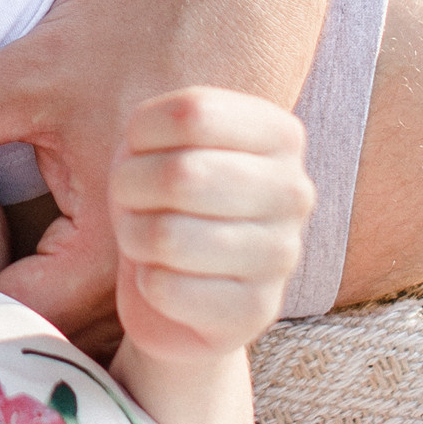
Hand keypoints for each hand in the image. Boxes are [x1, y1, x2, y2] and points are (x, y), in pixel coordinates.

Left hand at [0, 0, 321, 354]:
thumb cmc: (135, 25)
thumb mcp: (28, 74)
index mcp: (120, 236)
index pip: (27, 310)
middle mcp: (156, 254)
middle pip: (62, 319)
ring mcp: (178, 242)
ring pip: (91, 300)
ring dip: (36, 288)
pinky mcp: (182, 220)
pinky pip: (117, 271)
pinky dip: (66, 263)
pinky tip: (22, 245)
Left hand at [110, 87, 313, 363]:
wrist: (178, 287)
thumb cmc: (161, 195)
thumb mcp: (156, 140)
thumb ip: (151, 119)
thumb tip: (135, 122)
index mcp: (280, 134)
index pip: (193, 112)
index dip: (139, 134)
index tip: (137, 148)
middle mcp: (294, 191)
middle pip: (180, 174)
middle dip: (129, 188)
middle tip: (132, 199)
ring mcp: (283, 255)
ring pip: (167, 235)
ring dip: (133, 236)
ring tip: (144, 236)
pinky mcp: (256, 312)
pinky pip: (165, 288)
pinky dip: (144, 283)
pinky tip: (163, 280)